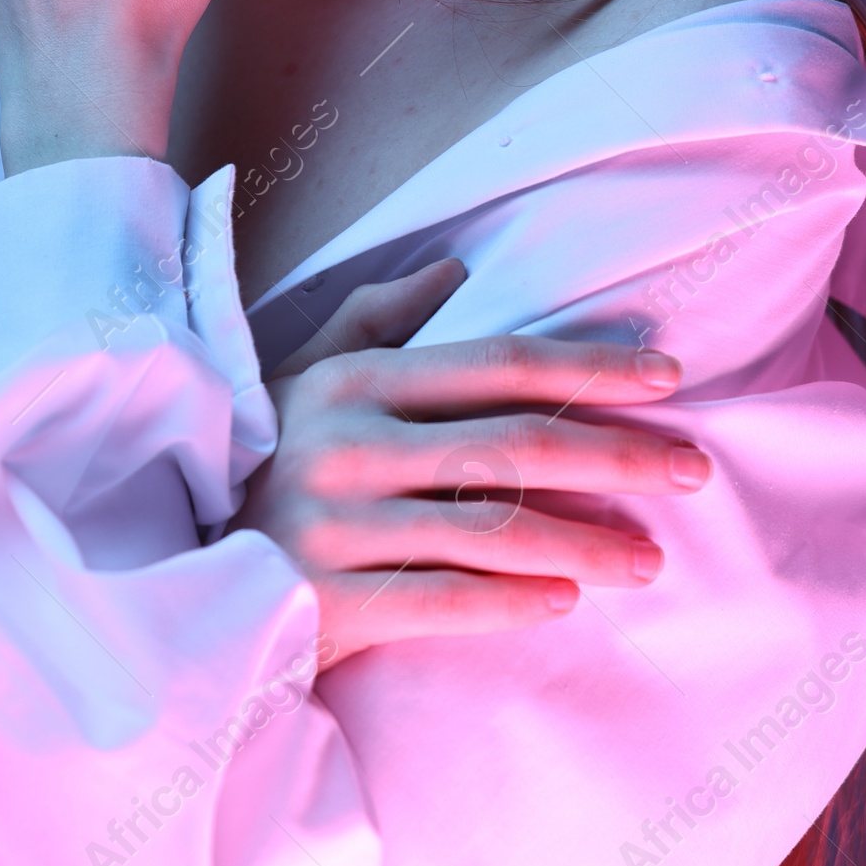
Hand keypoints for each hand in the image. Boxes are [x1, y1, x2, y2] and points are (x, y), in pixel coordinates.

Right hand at [237, 261, 712, 664]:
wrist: (172, 570)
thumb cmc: (258, 463)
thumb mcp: (305, 378)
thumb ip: (379, 320)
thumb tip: (456, 268)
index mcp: (354, 378)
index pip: (495, 361)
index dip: (588, 365)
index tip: (666, 376)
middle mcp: (348, 441)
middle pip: (512, 443)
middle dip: (615, 454)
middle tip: (693, 469)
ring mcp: (336, 521)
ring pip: (492, 527)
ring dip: (585, 542)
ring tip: (651, 555)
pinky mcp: (327, 598)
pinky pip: (444, 598)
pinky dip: (513, 598)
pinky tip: (567, 597)